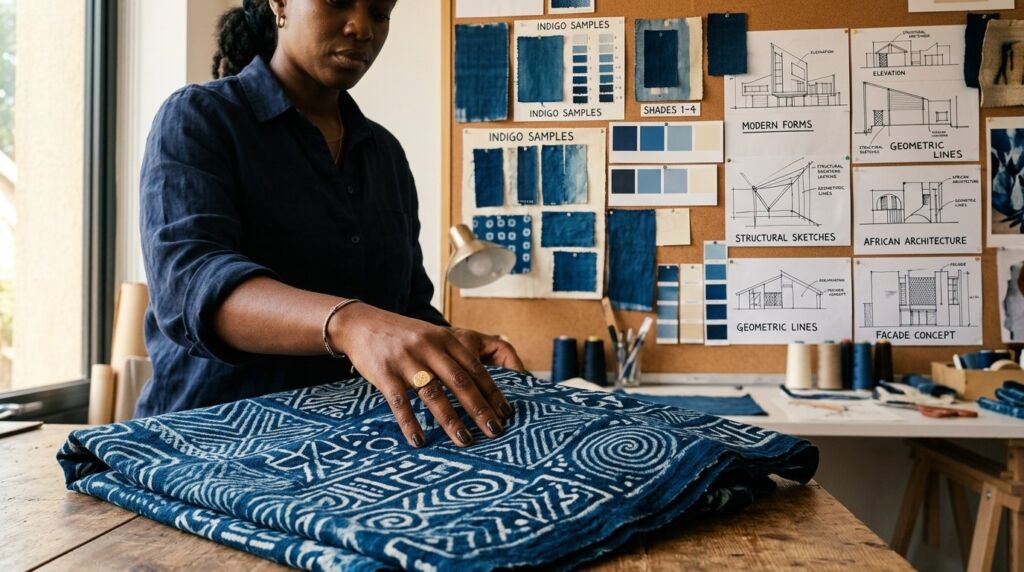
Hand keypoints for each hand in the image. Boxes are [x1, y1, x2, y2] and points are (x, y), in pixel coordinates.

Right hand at [331, 304, 514, 448]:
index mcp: (445, 338)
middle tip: (495, 431)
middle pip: (459, 381)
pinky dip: (410, 423)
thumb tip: (484, 381)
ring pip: (433, 393)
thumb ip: (456, 353)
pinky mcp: (384, 372)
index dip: (492, 391)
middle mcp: (429, 347)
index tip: (506, 413)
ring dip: (450, 419)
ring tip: (464, 441)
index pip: (474, 368)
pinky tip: (419, 441)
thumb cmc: (404, 335)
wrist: (360, 323)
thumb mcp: (433, 335)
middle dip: (479, 408)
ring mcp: (406, 360)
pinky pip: (400, 402)